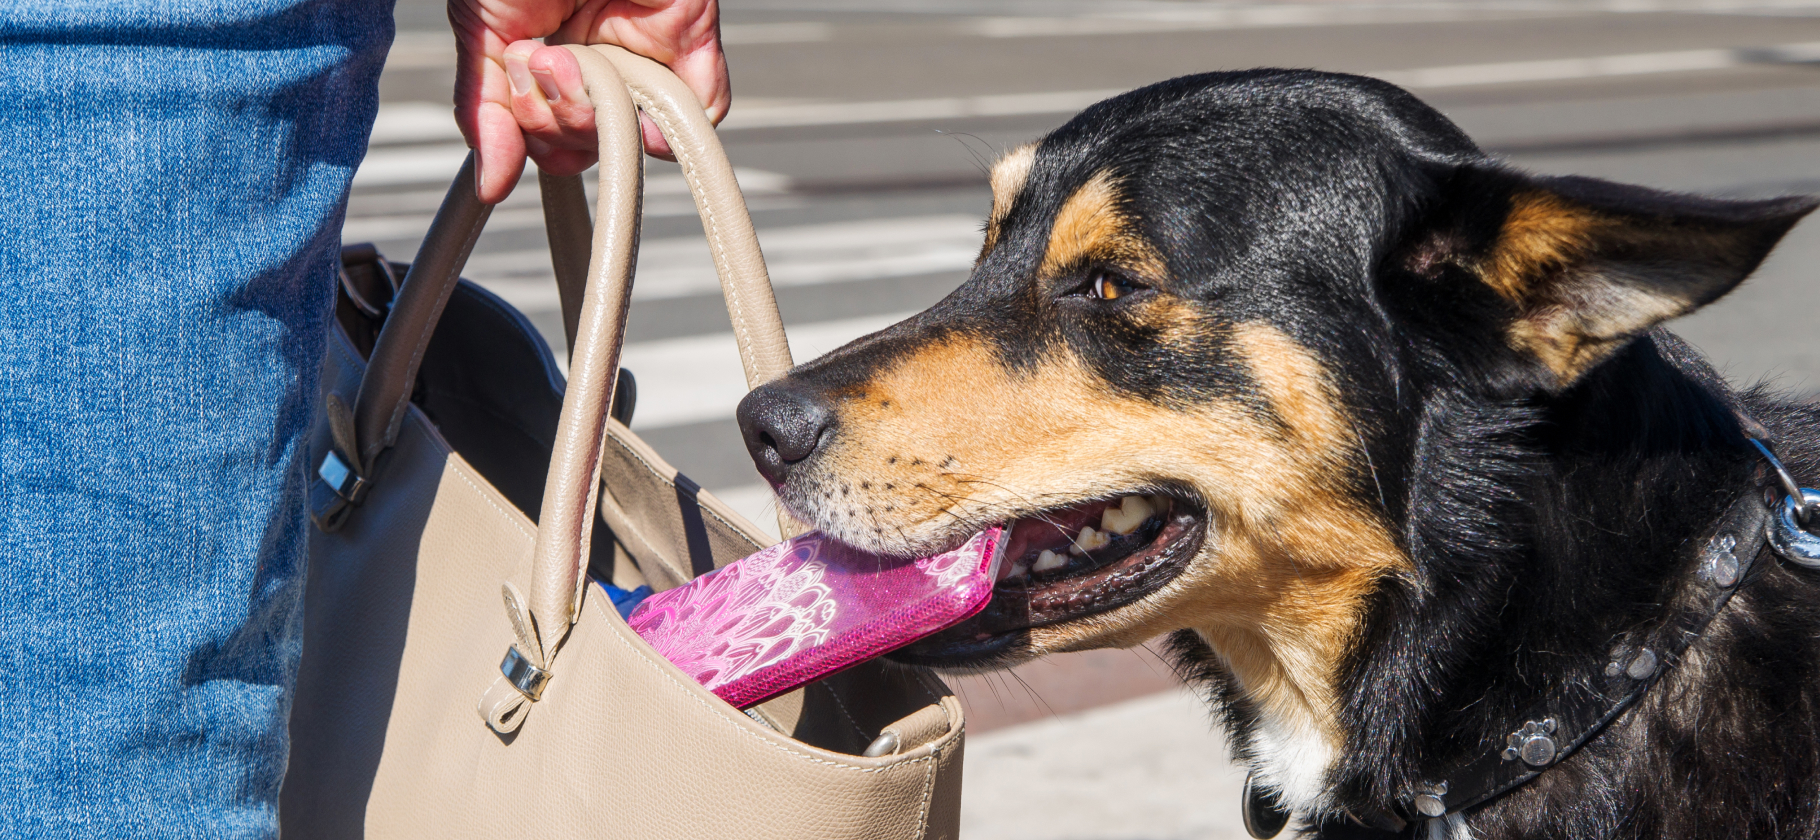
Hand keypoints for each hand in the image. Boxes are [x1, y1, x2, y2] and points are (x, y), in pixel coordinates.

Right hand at [449, 0, 730, 203]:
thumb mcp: (481, 27)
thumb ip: (485, 109)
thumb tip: (493, 185)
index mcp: (553, 65)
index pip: (549, 142)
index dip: (533, 132)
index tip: (514, 82)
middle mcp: (602, 68)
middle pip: (587, 147)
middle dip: (556, 114)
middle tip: (543, 58)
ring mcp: (648, 57)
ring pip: (635, 141)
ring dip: (594, 109)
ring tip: (571, 53)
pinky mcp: (693, 40)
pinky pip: (700, 112)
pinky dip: (667, 117)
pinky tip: (630, 85)